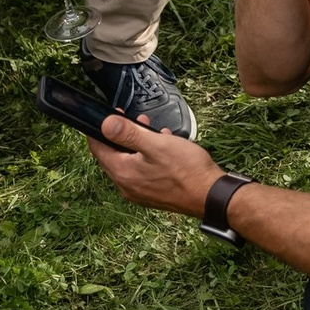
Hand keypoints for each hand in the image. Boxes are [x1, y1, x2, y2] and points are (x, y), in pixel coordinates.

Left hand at [84, 111, 227, 217]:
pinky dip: (147, 157)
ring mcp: (140, 193)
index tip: (111, 114)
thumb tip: (105, 124)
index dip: (100, 130)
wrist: (210, 195)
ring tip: (152, 131)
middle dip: (122, 136)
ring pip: (130, 163)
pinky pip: (142, 172)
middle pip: (114, 156)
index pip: (98, 149)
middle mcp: (127, 187)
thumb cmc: (186, 169)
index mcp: (123, 173)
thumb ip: (128, 133)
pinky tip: (164, 148)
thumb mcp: (156, 144)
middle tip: (136, 121)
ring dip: (137, 145)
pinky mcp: (153, 195)